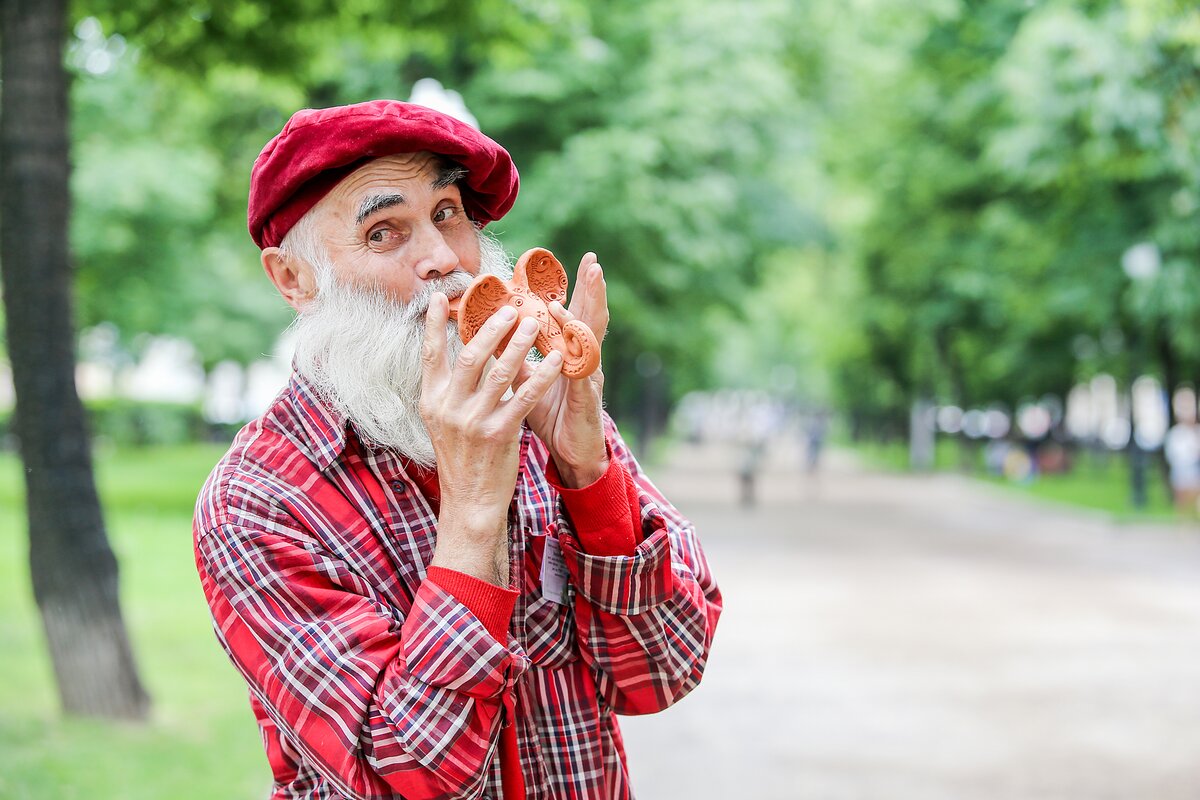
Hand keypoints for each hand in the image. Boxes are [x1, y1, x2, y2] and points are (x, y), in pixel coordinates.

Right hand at [421, 293, 563, 583]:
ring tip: (536, 321)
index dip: (431, 324)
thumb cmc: (462, 457)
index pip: (429, 355)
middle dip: (491, 327)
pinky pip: (524, 396)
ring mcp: (472, 422)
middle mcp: (448, 408)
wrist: (470, 502)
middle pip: (469, 356)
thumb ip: (450, 390)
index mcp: (431, 401)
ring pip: (499, 372)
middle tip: (511, 306)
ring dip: (520, 343)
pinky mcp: (498, 434)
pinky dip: (542, 375)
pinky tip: (558, 360)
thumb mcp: (444, 421)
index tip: (436, 296)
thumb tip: (461, 352)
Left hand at [515, 252, 609, 487]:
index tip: (580, 262)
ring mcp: (588, 376)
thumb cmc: (554, 417)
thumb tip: (491, 343)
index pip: (573, 315)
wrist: (573, 455)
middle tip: (594, 260)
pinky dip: (581, 348)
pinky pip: (585, 367)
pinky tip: (578, 332)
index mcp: (569, 354)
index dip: (577, 290)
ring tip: (592, 281)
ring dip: (590, 307)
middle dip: (592, 288)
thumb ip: (515, 362)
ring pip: (590, 335)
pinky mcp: (588, 395)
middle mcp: (583, 360)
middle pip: (589, 317)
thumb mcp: (528, 385)